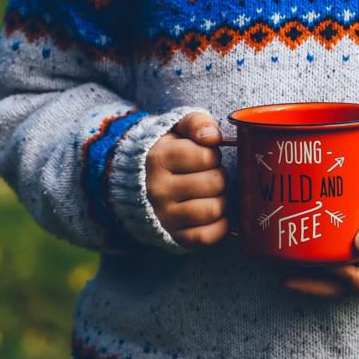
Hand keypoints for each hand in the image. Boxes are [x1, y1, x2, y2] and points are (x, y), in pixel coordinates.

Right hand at [146, 111, 228, 246]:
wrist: (137, 182)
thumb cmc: (167, 152)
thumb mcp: (176, 128)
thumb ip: (196, 122)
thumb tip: (213, 137)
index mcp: (158, 159)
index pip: (206, 156)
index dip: (212, 155)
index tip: (204, 156)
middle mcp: (157, 189)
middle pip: (214, 183)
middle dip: (218, 177)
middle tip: (208, 175)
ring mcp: (164, 216)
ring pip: (213, 209)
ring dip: (220, 200)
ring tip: (210, 194)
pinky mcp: (173, 236)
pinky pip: (207, 236)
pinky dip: (219, 226)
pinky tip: (215, 215)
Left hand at [282, 183, 358, 300]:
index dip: (348, 279)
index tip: (329, 262)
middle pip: (346, 290)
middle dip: (316, 287)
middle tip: (287, 279)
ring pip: (336, 282)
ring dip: (310, 279)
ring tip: (281, 270)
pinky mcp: (355, 258)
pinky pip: (333, 267)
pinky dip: (314, 265)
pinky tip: (291, 257)